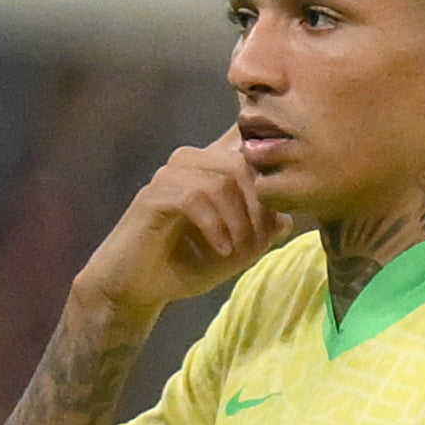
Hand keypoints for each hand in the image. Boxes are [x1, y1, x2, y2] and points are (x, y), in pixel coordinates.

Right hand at [79, 134, 279, 328]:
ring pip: (222, 181)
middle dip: (260, 206)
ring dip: (239, 221)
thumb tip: (287, 220)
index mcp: (211, 166)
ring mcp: (170, 175)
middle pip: (243, 161)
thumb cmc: (185, 265)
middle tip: (259, 243)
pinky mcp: (153, 195)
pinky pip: (195, 198)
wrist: (137, 288)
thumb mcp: (234, 253)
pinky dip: (215, 226)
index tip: (280, 193)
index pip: (243, 137)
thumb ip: (260, 234)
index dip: (267, 151)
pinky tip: (221, 249)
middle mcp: (191, 161)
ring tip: (239, 252)